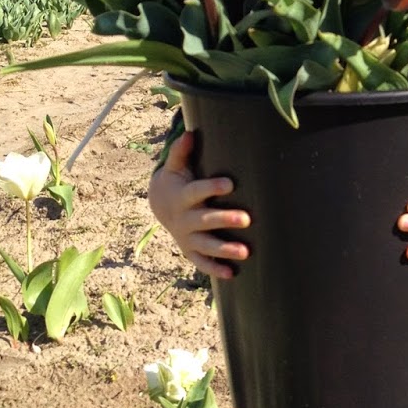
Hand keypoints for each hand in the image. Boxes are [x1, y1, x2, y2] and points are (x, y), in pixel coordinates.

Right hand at [147, 130, 250, 280]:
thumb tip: (189, 132)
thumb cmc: (176, 181)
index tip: (229, 184)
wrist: (160, 205)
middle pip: (205, 221)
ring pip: (206, 245)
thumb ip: (181, 152)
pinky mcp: (190, 250)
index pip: (197, 191)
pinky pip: (202, 263)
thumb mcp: (175, 167)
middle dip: (225, 220)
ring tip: (245, 252)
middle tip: (247, 219)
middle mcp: (185, 219)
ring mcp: (187, 237)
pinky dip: (214, 269)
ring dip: (225, 250)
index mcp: (183, 196)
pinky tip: (232, 274)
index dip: (212, 188)